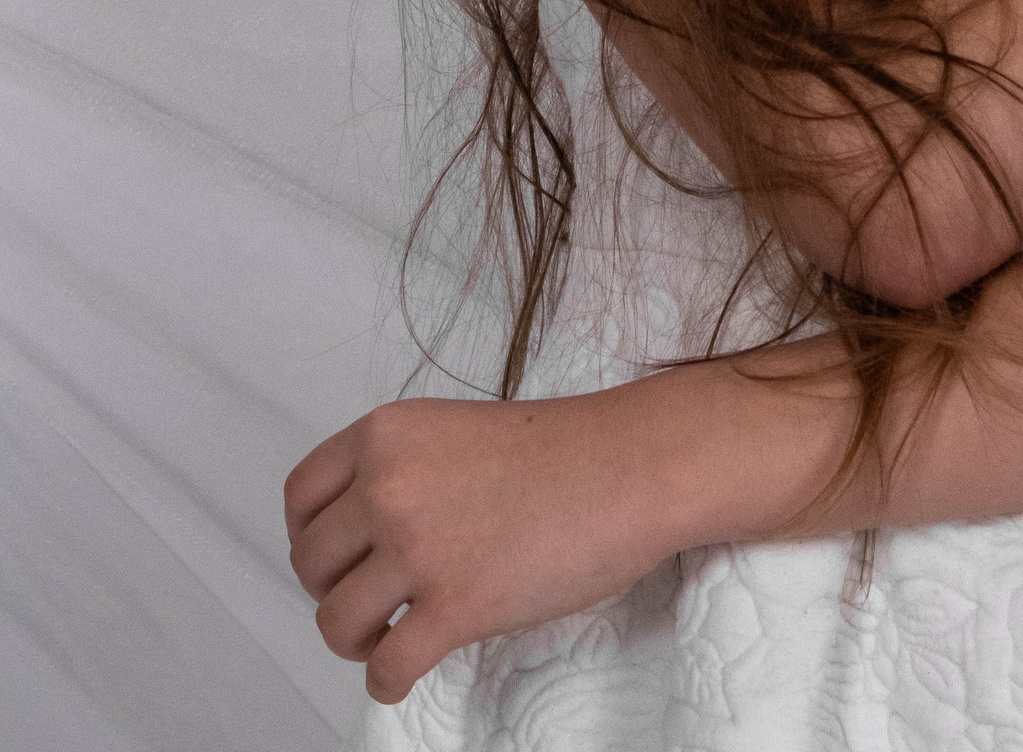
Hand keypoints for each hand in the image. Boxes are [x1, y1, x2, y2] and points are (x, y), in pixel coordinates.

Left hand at [284, 381, 675, 704]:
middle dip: (334, 590)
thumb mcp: (455, 433)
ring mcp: (419, 547)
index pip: (300, 497)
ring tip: (389, 636)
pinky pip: (385, 668)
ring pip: (336, 622)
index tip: (335, 557)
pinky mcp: (455, 606)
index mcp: (387, 435)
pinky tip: (406, 672)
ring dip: (357, 640)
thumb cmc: (562, 452)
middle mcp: (389, 485)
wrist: (631, 467)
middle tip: (374, 599)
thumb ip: (402, 470)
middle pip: (311, 565)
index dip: (309, 537)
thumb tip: (361, 536)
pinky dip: (387, 681)